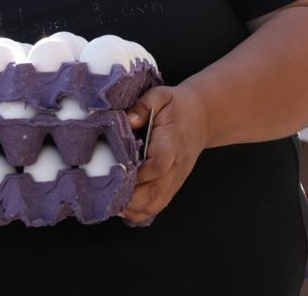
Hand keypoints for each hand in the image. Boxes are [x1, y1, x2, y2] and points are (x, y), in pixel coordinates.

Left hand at [122, 84, 209, 223]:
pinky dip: (140, 212)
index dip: (141, 173)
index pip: (160, 164)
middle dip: (131, 198)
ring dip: (133, 208)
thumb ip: (144, 105)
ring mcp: (175, 179)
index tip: (120, 172)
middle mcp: (176, 166)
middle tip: (106, 196)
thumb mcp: (161, 96)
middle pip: (156, 191)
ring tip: (109, 205)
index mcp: (172, 142)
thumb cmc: (177, 107)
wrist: (201, 118)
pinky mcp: (171, 186)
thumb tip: (128, 120)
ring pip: (156, 203)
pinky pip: (157, 205)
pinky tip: (121, 208)